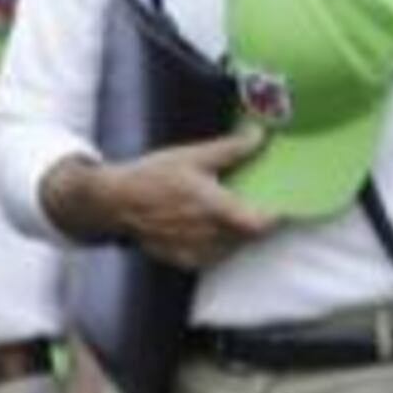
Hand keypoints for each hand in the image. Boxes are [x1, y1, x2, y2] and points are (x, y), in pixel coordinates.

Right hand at [100, 130, 281, 271]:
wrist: (112, 203)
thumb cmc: (150, 177)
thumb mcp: (192, 156)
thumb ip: (231, 149)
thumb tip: (260, 134)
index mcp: (215, 208)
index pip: (260, 224)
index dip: (276, 218)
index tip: (281, 206)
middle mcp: (207, 234)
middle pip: (248, 237)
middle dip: (255, 223)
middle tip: (257, 206)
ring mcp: (193, 250)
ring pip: (232, 249)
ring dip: (237, 236)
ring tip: (232, 219)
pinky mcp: (180, 259)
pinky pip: (211, 259)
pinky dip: (217, 248)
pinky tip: (211, 233)